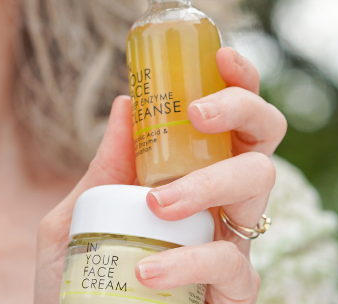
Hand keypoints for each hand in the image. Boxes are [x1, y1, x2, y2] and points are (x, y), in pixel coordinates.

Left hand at [35, 47, 285, 303]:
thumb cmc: (76, 285)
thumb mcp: (72, 220)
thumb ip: (100, 172)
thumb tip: (127, 103)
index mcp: (190, 180)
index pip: (231, 121)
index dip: (240, 82)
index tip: (221, 58)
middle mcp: (221, 210)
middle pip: (265, 140)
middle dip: (243, 110)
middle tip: (197, 114)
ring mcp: (232, 250)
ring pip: (258, 191)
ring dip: (209, 183)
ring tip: (157, 203)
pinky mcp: (235, 296)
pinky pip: (232, 266)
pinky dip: (188, 262)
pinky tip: (147, 270)